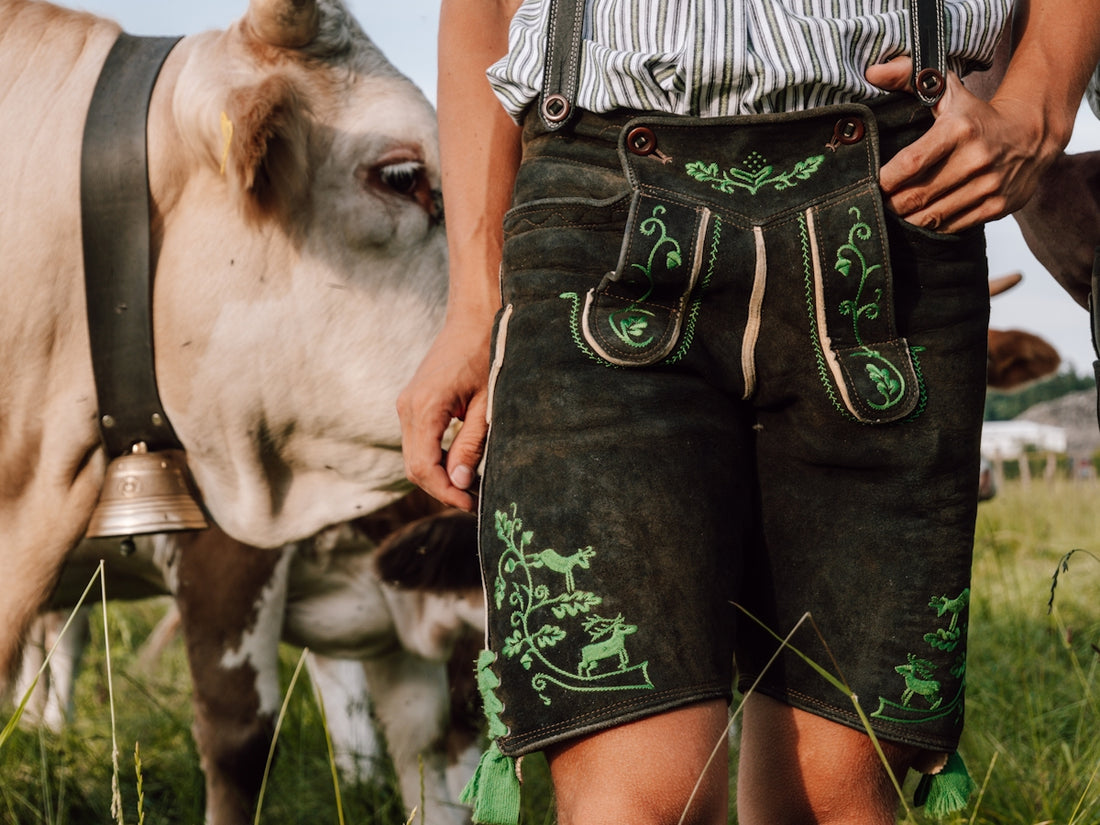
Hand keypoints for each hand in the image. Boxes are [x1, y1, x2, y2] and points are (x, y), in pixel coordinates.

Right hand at [397, 314, 493, 511]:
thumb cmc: (487, 354)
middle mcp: (407, 408)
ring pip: (413, 456)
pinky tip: (460, 463)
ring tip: (469, 485)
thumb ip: (471, 444)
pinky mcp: (413, 403)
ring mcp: (407, 405)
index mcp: (425, 408)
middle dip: (441, 488)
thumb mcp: (486, 403)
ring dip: (438, 475)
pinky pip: (417, 442)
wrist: (474, 317)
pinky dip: (435, 458)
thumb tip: (458, 482)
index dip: (445, 492)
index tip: (471, 503)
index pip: (423, 467)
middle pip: (414, 467)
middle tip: (473, 499)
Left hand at [866, 56, 1059, 232]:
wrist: (1032, 133)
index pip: (910, 163)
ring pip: (931, 216)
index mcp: (959, 129)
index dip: (886, 179)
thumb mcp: (948, 91)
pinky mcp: (998, 206)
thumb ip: (909, 77)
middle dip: (892, 203)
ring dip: (909, 218)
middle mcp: (976, 159)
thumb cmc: (977, 115)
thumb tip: (874, 71)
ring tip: (900, 209)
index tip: (874, 182)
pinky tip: (925, 214)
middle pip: (916, 196)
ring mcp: (989, 185)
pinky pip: (951, 226)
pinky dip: (933, 224)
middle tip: (882, 201)